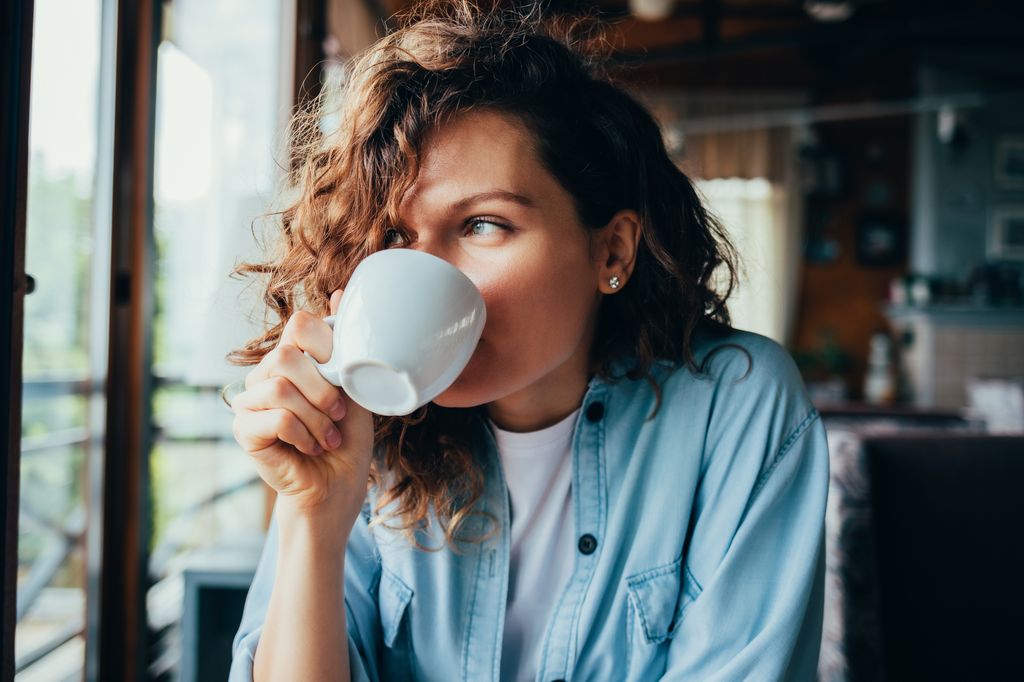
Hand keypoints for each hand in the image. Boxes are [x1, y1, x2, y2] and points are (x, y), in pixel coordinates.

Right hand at [231, 290, 373, 522]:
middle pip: (287, 355)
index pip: (299, 325)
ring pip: (280, 387)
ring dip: (316, 417)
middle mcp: (266, 373)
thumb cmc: (348, 438)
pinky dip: (303, 434)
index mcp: (293, 358)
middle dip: (322, 388)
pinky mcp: (244, 429)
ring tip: (328, 437)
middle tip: (339, 414)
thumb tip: (340, 292)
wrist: (338, 486)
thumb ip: (345, 346)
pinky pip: (274, 417)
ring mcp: (250, 400)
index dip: (327, 347)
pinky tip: (311, 447)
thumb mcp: (355, 386)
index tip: (343, 378)